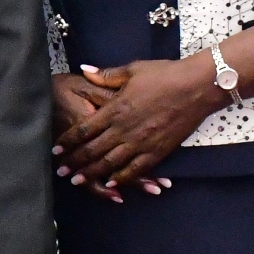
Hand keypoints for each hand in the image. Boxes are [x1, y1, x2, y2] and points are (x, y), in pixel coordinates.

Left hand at [53, 59, 216, 194]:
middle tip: (61, 171)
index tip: (56, 149)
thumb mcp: (133, 70)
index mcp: (115, 109)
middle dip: (75, 162)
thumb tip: (84, 70)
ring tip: (78, 181)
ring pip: (110, 163)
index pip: (84, 129)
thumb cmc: (165, 74)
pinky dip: (122, 178)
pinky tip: (112, 184)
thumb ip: (106, 75)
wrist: (197, 87)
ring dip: (92, 174)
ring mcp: (141, 142)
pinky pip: (136, 169)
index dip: (68, 141)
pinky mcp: (158, 151)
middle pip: (93, 151)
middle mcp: (124, 129)